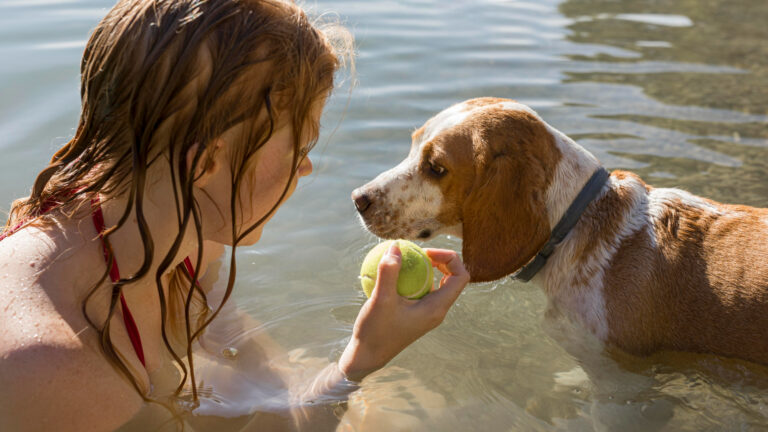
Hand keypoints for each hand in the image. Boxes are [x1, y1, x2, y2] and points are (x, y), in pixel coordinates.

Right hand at [338, 244, 469, 381]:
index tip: (425, 252)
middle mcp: (436, 310)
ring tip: (404, 258)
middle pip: (451, 278)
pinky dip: (410, 278)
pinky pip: (420, 290)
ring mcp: (426, 313)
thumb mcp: (380, 300)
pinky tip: (390, 272)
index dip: (450, 258)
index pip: (461, 277)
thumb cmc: (375, 332)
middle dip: (439, 260)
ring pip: (435, 283)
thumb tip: (396, 246)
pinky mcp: (415, 313)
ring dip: (424, 268)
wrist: (366, 357)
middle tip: (417, 252)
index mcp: (437, 308)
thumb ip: (388, 272)